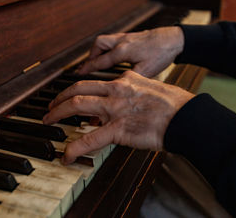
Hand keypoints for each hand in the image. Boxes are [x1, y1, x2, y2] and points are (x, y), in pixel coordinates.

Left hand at [43, 71, 193, 164]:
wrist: (186, 117)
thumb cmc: (175, 105)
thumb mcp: (151, 88)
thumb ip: (134, 91)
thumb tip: (124, 101)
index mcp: (125, 80)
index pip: (95, 81)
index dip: (78, 89)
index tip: (71, 95)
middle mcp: (116, 90)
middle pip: (78, 88)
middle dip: (60, 97)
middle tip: (51, 105)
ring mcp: (115, 108)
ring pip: (76, 105)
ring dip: (57, 112)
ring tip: (48, 119)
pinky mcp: (118, 128)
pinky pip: (89, 139)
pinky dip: (74, 148)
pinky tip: (66, 156)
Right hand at [78, 26, 184, 77]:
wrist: (173, 39)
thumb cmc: (162, 53)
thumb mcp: (147, 71)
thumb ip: (130, 78)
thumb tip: (118, 87)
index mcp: (123, 51)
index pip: (100, 61)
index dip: (88, 68)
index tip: (79, 74)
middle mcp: (121, 41)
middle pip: (98, 45)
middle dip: (90, 57)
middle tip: (87, 67)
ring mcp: (126, 37)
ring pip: (104, 40)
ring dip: (98, 50)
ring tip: (97, 61)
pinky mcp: (130, 35)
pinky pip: (112, 39)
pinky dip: (107, 47)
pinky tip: (111, 54)